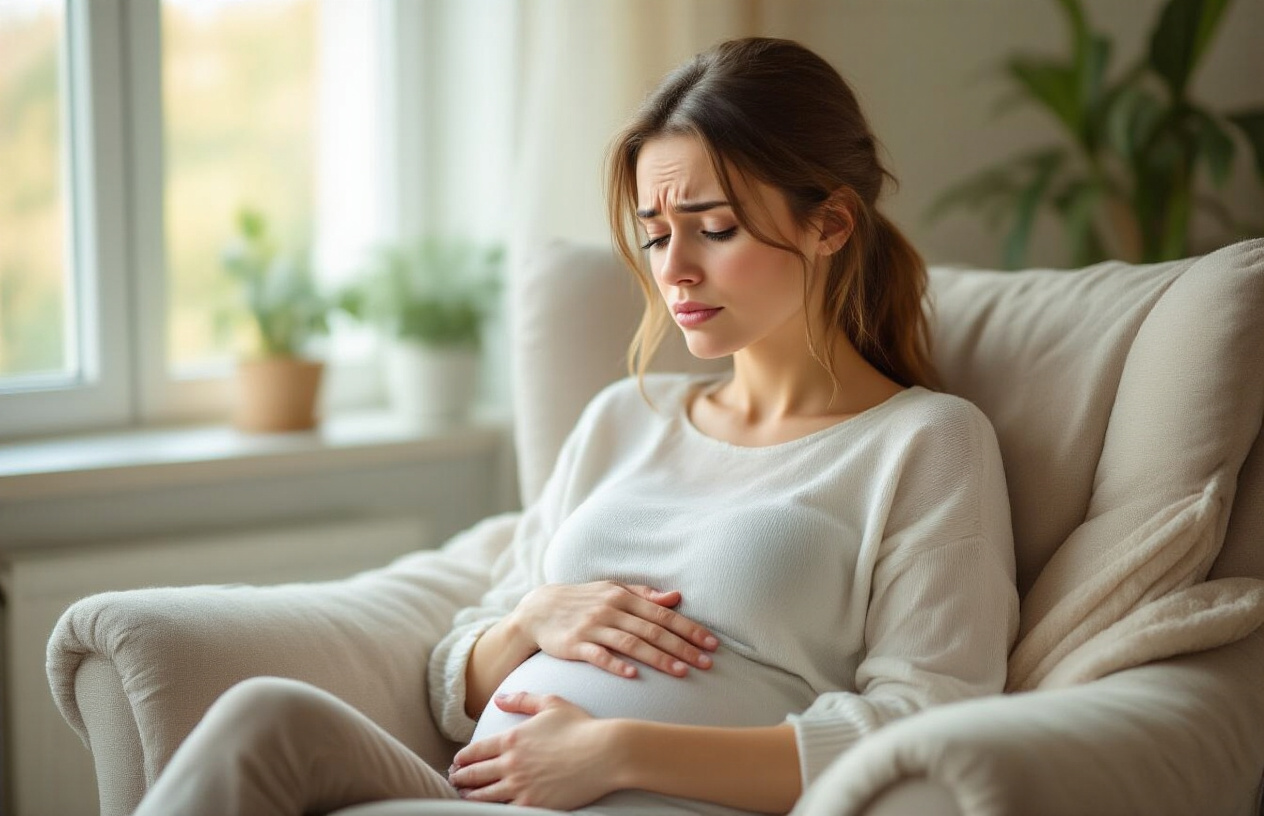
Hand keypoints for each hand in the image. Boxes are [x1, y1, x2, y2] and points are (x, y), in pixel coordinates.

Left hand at [449, 692, 620, 807]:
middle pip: (475, 774)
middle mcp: (511, 763)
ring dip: (470, 795)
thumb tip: (499, 698)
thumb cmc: (581, 726)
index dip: (463, 758)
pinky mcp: (533, 803)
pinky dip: (491, 809)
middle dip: (461, 777)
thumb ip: (522, 699)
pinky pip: (503, 810)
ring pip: (484, 795)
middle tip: (453, 780)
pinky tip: (487, 809)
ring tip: (463, 795)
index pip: (476, 751)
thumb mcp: (551, 703)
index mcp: (512, 737)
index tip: (457, 762)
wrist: (604, 752)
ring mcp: (520, 785)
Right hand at [510, 581, 717, 677]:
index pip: (663, 614)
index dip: (689, 629)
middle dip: (682, 647)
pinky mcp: (575, 644)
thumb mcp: (612, 590)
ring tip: (681, 672)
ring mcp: (593, 627)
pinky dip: (616, 664)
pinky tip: (633, 675)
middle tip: (706, 662)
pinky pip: (599, 655)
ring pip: (631, 643)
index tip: (711, 643)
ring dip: (658, 658)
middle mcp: (611, 610)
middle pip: (652, 630)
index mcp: (623, 596)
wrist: (538, 609)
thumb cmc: (582, 600)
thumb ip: (644, 595)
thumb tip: (676, 597)